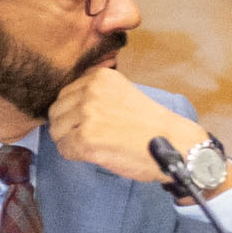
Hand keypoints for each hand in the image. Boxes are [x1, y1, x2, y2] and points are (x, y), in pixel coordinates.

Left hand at [48, 63, 219, 185]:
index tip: (92, 122)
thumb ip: (97, 94)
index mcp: (100, 78)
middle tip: (90, 137)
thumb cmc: (152, 124)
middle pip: (56, 111)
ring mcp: (87, 115)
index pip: (66, 94)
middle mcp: (90, 91)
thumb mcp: (124, 94)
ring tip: (95, 146)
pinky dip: (75, 155)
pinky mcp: (85, 138)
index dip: (74, 112)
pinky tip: (95, 154)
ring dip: (70, 141)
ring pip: (57, 131)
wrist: (175, 144)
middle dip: (68, 126)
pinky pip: (64, 148)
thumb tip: (67, 106)